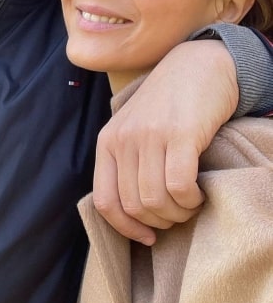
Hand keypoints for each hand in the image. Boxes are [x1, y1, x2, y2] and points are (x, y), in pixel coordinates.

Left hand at [93, 39, 238, 244]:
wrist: (198, 65)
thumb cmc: (169, 104)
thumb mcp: (135, 129)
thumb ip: (126, 161)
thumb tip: (130, 212)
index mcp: (107, 141)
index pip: (104, 201)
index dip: (126, 228)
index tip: (147, 237)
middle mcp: (124, 138)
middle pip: (133, 205)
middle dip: (158, 221)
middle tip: (177, 213)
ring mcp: (150, 135)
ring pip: (155, 200)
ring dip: (177, 213)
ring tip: (189, 203)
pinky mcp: (179, 133)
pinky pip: (179, 186)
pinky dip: (190, 200)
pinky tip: (198, 193)